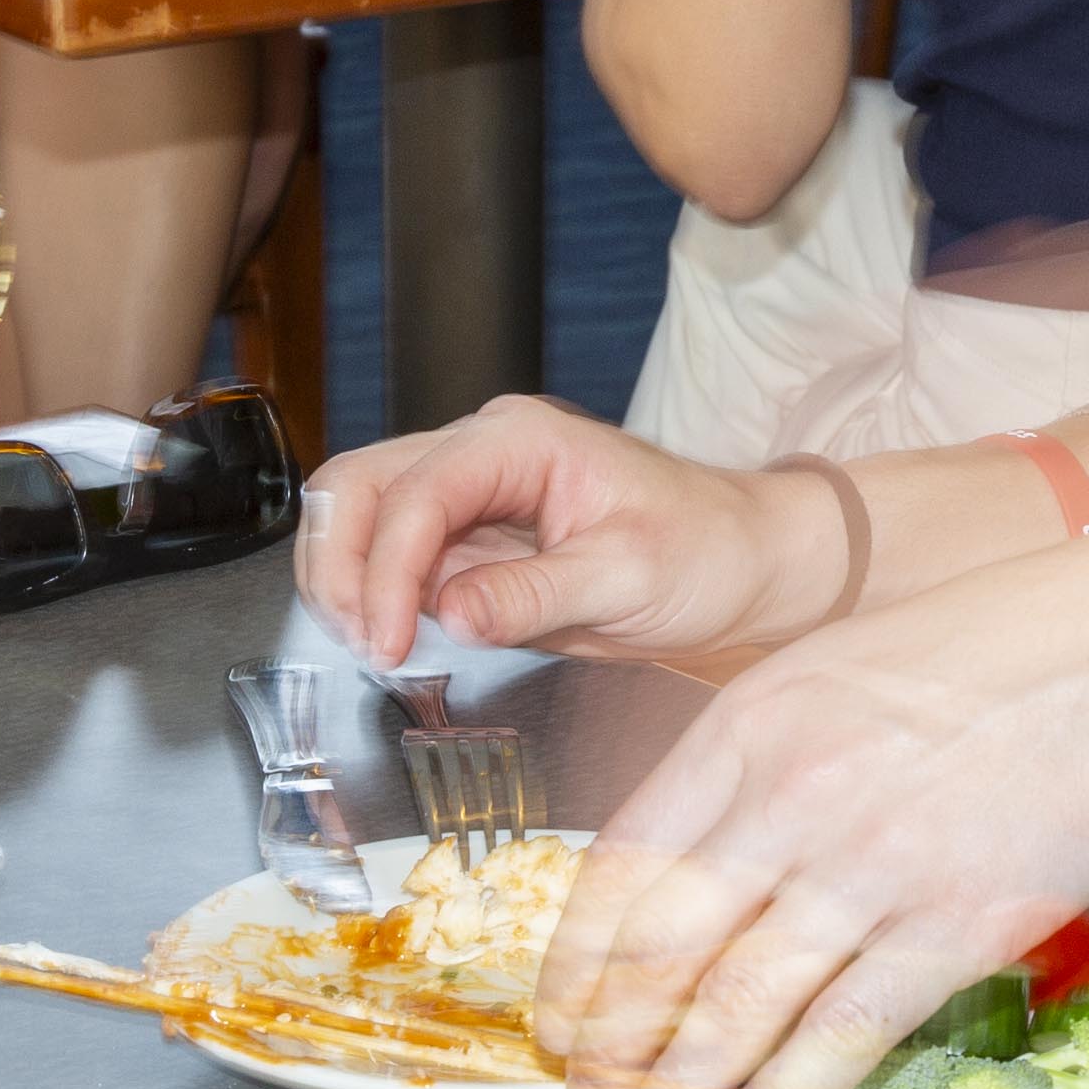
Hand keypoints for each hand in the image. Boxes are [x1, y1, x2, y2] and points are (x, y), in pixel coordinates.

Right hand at [293, 390, 827, 663]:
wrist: (745, 565)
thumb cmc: (706, 550)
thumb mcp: (629, 578)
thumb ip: (534, 595)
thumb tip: (450, 616)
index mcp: (520, 441)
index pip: (416, 492)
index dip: (387, 571)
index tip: (389, 641)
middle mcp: (483, 454)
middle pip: (361, 486)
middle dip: (343, 566)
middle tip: (365, 644)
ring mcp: (471, 496)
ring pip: (364, 517)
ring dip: (348, 581)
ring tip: (376, 647)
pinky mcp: (470, 542)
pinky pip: (394, 559)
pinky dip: (376, 598)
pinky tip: (397, 642)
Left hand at [533, 539, 1088, 1088]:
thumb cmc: (983, 653)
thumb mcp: (826, 674)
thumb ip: (751, 766)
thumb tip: (688, 867)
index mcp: (746, 728)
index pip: (622, 863)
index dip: (578, 961)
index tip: (559, 1018)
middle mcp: (791, 798)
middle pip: (664, 948)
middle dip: (613, 1046)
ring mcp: (873, 866)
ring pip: (742, 1004)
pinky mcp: (956, 925)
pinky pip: (847, 1030)